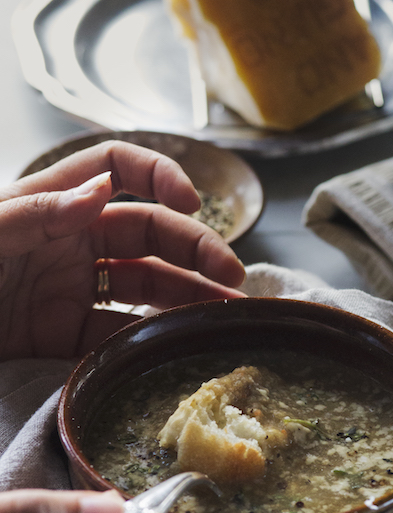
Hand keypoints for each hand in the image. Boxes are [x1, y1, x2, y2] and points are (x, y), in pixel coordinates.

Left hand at [0, 141, 246, 358]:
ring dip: (191, 295)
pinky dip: (154, 339)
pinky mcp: (66, 336)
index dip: (160, 175)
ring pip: (148, 284)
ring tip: (228, 314)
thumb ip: (38, 213)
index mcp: (54, 202)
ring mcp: (72, 289)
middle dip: (198, 250)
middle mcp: (72, 241)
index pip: (117, 168)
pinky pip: (120, 335)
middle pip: (151, 233)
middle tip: (234, 276)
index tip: (192, 204)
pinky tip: (182, 345)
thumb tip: (101, 190)